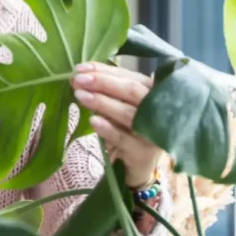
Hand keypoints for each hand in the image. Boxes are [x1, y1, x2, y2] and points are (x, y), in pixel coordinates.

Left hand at [71, 61, 162, 188]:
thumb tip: (79, 75)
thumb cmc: (128, 129)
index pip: (128, 76)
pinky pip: (123, 137)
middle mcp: (157, 109)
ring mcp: (152, 131)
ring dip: (102, 102)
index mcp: (152, 92)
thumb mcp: (120, 106)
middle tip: (78, 79)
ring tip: (80, 95)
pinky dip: (107, 128)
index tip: (80, 68)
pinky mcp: (142, 152)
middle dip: (103, 82)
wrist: (139, 166)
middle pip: (131, 91)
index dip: (103, 70)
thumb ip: (105, 91)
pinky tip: (93, 120)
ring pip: (126, 113)